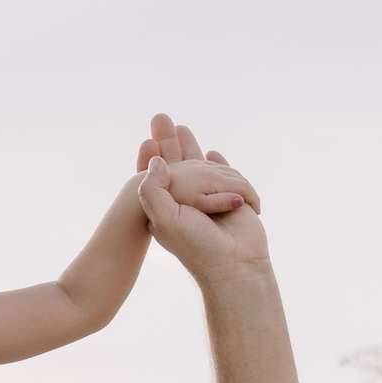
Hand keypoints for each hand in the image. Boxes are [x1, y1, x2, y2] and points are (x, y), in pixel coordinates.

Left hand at [135, 114, 269, 279]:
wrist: (234, 264)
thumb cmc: (196, 245)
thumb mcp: (164, 218)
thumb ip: (153, 189)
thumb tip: (155, 160)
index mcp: (169, 206)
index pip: (158, 176)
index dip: (152, 158)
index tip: (145, 140)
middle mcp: (189, 201)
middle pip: (180, 164)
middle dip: (170, 141)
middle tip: (159, 118)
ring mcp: (213, 198)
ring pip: (205, 168)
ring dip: (194, 151)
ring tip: (181, 129)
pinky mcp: (236, 197)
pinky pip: (229, 175)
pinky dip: (222, 164)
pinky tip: (213, 154)